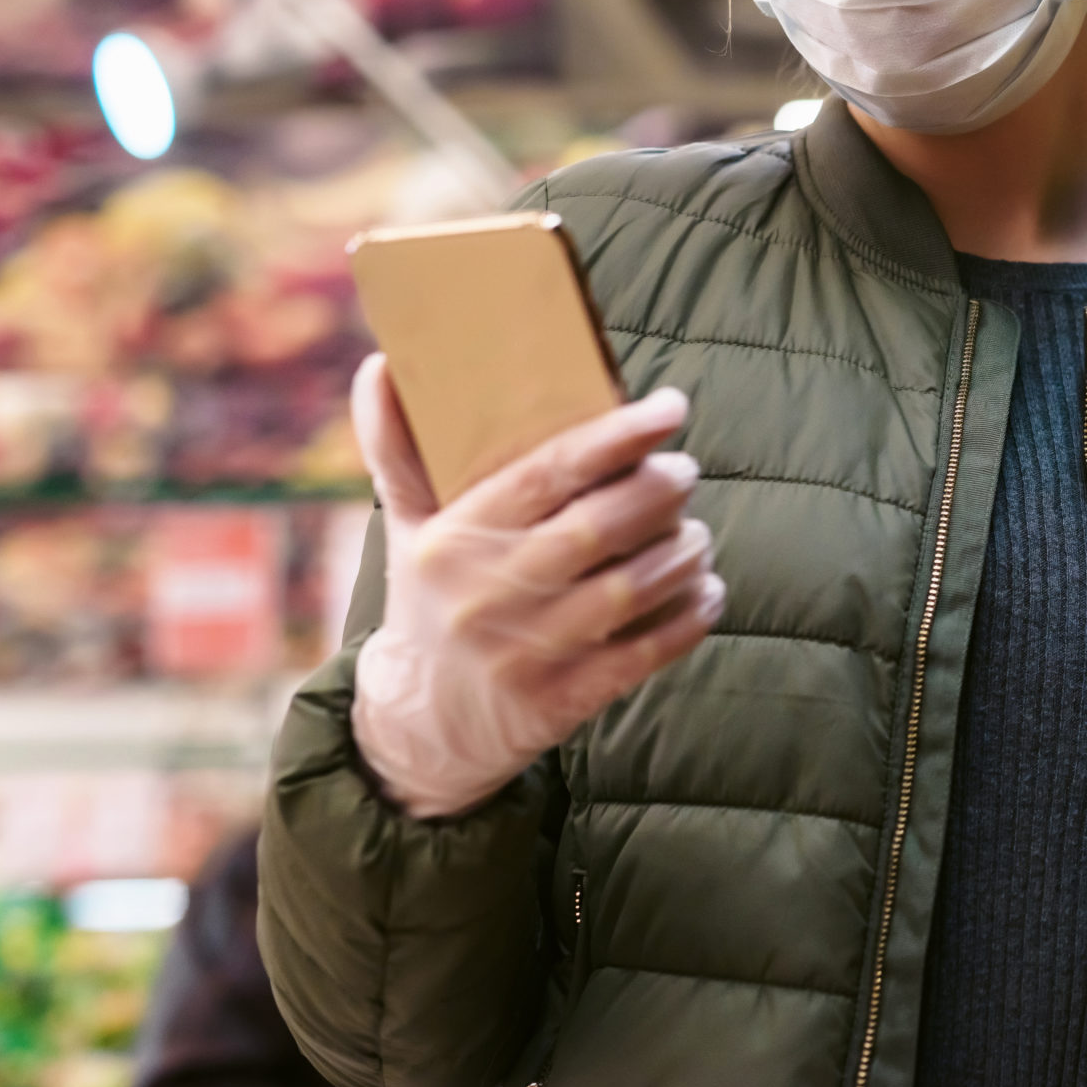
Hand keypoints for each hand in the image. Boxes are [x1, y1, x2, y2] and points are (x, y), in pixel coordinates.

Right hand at [347, 353, 725, 818]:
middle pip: (597, 529)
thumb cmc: (429, 598)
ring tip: (695, 531)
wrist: (421, 724)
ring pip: (630, 590)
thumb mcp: (406, 526)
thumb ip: (398, 447)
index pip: (545, 474)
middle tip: (685, 470)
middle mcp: (487, 596)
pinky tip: (707, 590)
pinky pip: (644, 654)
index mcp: (452, 541)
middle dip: (658, 491)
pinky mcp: (563, 700)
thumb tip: (379, 362)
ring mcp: (527, 653)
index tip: (669, 407)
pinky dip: (688, 617)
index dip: (615, 437)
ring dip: (682, 553)